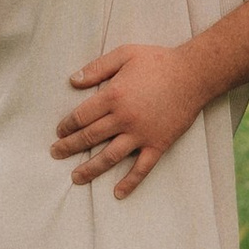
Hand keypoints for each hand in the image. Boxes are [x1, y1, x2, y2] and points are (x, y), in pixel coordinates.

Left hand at [53, 42, 206, 196]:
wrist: (193, 74)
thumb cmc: (158, 61)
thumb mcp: (124, 54)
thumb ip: (97, 68)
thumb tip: (72, 80)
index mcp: (113, 96)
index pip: (82, 116)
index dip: (67, 125)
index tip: (59, 132)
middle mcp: (124, 118)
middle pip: (90, 137)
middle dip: (70, 147)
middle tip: (55, 154)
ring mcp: (141, 134)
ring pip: (110, 157)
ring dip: (90, 169)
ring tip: (76, 177)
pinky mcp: (158, 144)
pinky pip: (142, 168)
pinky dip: (129, 182)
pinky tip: (117, 193)